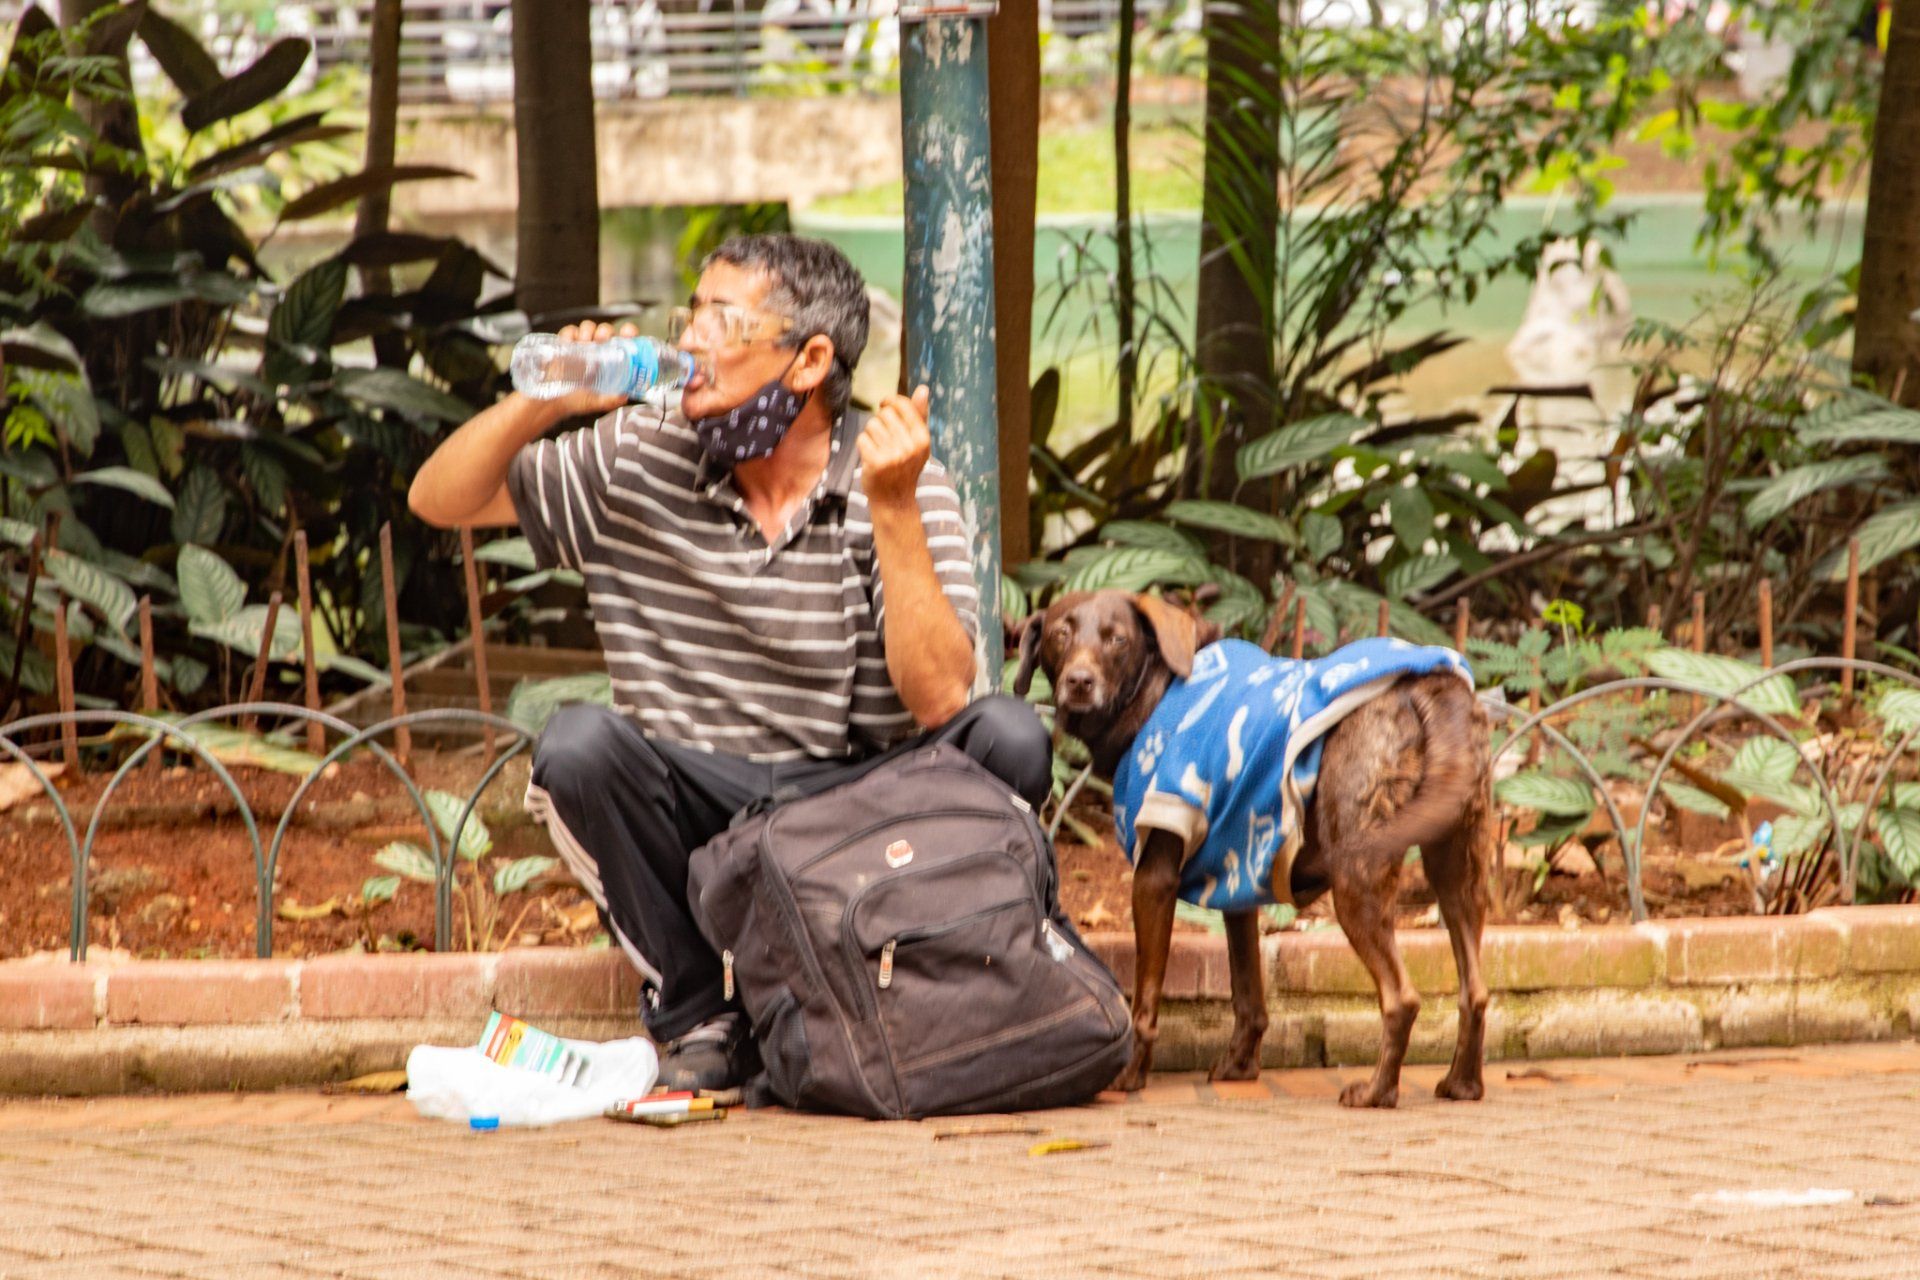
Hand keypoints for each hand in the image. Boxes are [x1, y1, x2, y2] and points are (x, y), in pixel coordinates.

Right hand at [533, 321, 640, 422]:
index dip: (628, 333)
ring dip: (588, 330)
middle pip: (605, 331)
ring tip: (584, 341)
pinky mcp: (564, 344)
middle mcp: (597, 350)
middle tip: (602, 339)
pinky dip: (569, 333)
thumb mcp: (596, 402)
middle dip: (605, 331)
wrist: (552, 401)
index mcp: (610, 360)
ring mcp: (580, 346)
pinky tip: (569, 342)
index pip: (623, 340)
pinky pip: (569, 331)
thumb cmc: (577, 400)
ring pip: (588, 327)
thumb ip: (610, 400)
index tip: (628, 333)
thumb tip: (624, 396)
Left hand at [858, 385, 931, 508]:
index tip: (884, 405)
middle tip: (884, 438)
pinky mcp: (876, 462)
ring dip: (871, 435)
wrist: (895, 500)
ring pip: (872, 426)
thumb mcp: (918, 442)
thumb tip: (922, 388)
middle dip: (880, 422)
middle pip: (884, 414)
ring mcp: (894, 455)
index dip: (890, 401)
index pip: (902, 405)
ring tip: (879, 449)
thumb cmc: (905, 466)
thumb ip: (920, 415)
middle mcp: (910, 446)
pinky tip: (871, 457)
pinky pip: (862, 439)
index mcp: (923, 438)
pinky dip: (863, 446)